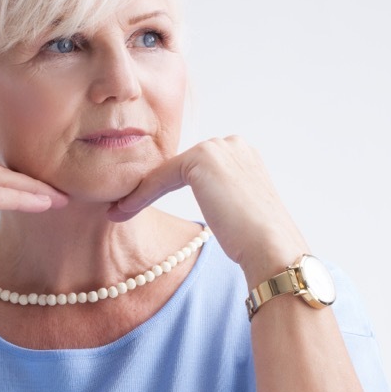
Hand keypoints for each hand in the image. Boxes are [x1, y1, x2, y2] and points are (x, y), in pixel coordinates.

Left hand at [107, 136, 308, 281]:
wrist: (271, 248)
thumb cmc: (256, 241)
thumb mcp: (235, 210)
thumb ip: (219, 196)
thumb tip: (205, 202)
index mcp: (242, 155)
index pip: (193, 168)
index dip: (163, 187)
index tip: (141, 207)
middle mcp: (232, 143)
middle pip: (177, 166)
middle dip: (149, 187)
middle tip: (123, 208)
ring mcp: (219, 147)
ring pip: (166, 170)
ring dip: (140, 192)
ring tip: (119, 211)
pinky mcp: (203, 159)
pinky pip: (160, 177)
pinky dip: (140, 195)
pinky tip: (123, 210)